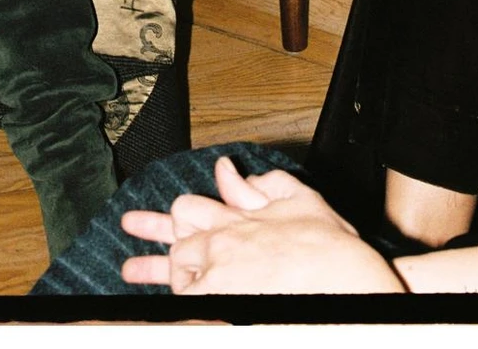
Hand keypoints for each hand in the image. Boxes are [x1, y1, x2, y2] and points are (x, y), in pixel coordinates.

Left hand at [120, 159, 405, 294]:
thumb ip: (265, 184)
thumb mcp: (301, 199)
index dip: (175, 213)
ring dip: (154, 272)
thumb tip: (230, 171)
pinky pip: (186, 303)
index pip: (192, 209)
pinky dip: (176, 299)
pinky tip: (157, 300)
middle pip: (177, 240)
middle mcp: (223, 246)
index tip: (160, 214)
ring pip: (176, 273)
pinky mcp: (220, 305)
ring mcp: (219, 279)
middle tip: (131, 238)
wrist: (347, 281)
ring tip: (130, 271)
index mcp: (239, 219)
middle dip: (155, 235)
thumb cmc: (331, 246)